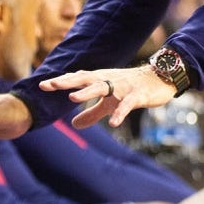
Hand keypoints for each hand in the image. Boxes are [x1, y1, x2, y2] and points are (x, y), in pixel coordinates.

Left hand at [40, 65, 175, 127]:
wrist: (160, 79)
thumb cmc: (131, 89)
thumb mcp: (109, 103)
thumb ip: (91, 113)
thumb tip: (73, 124)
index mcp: (101, 80)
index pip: (77, 79)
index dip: (61, 82)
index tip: (42, 85)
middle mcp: (109, 80)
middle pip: (85, 79)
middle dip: (68, 82)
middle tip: (51, 84)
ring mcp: (123, 87)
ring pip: (103, 88)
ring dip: (87, 92)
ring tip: (72, 98)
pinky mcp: (137, 95)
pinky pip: (127, 105)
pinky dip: (120, 113)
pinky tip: (113, 124)